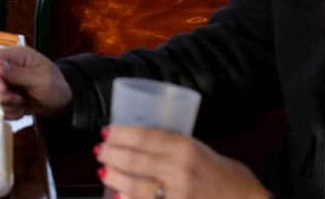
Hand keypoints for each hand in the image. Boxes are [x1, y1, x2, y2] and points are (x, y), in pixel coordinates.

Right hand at [0, 46, 72, 119]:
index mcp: (16, 56)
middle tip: (17, 99)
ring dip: (4, 105)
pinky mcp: (3, 97)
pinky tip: (21, 110)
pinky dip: (8, 112)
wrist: (61, 104)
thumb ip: (19, 73)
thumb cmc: (55, 86)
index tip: (3, 87)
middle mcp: (6, 68)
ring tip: (21, 105)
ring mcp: (3, 83)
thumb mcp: (42, 79)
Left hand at [95, 125, 270, 198]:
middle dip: (112, 154)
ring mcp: (179, 194)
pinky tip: (117, 195)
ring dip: (115, 177)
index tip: (107, 131)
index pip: (145, 136)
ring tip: (103, 171)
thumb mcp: (199, 150)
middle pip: (136, 159)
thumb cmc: (224, 176)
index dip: (121, 133)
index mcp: (186, 147)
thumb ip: (172, 147)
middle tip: (100, 150)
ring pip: (137, 186)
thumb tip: (138, 142)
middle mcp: (180, 170)